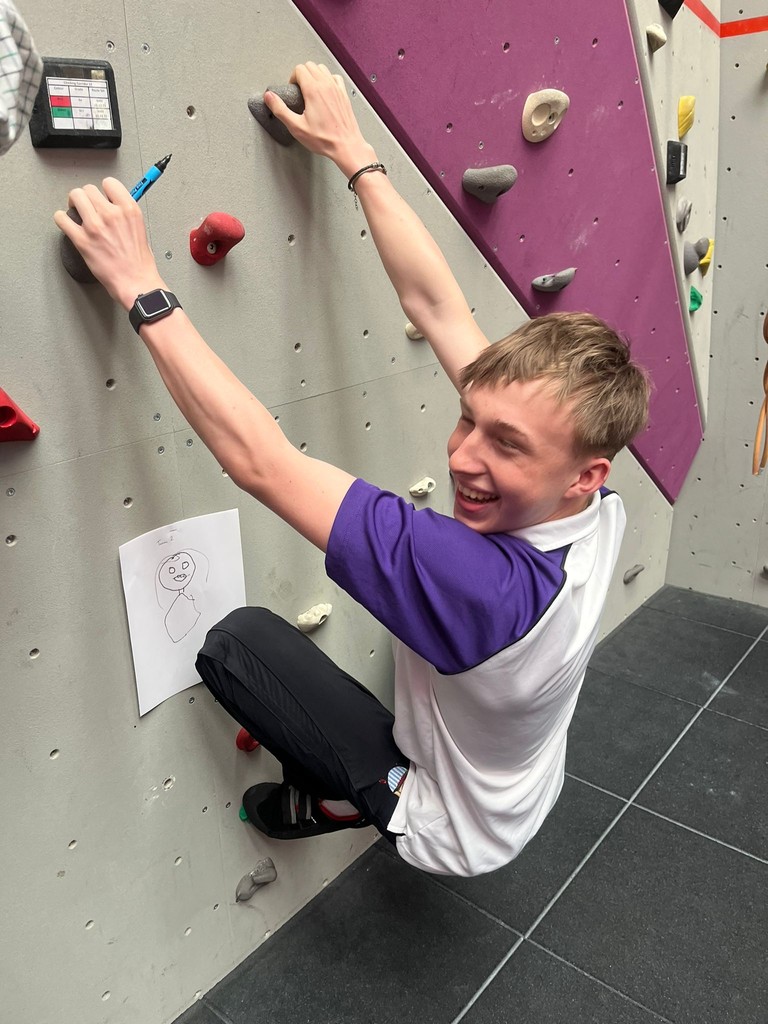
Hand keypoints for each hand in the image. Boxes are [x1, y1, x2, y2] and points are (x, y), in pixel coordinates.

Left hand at [53, 178, 166, 308]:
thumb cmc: (139, 262)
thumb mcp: (140, 229)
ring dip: (73, 203)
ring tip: (75, 211)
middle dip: (87, 197)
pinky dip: (61, 219)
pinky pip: (62, 218)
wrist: (136, 282)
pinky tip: (66, 223)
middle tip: (86, 206)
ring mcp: (95, 226)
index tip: (102, 198)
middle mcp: (111, 214)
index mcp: (129, 209)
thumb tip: (113, 206)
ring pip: (75, 197)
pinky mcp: (82, 240)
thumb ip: (125, 214)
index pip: (109, 183)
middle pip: (89, 189)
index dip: (104, 191)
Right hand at [264, 62, 375, 176]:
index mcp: (313, 90)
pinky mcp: (344, 94)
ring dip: (314, 74)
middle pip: (310, 65)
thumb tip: (269, 97)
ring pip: (322, 68)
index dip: (292, 78)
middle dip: (301, 74)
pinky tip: (325, 91)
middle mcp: (326, 85)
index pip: (299, 69)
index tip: (293, 90)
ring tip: (310, 89)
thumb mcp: (296, 127)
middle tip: (299, 90)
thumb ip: (280, 110)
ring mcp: (336, 88)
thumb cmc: (324, 139)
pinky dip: (328, 79)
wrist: (346, 145)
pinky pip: (335, 77)